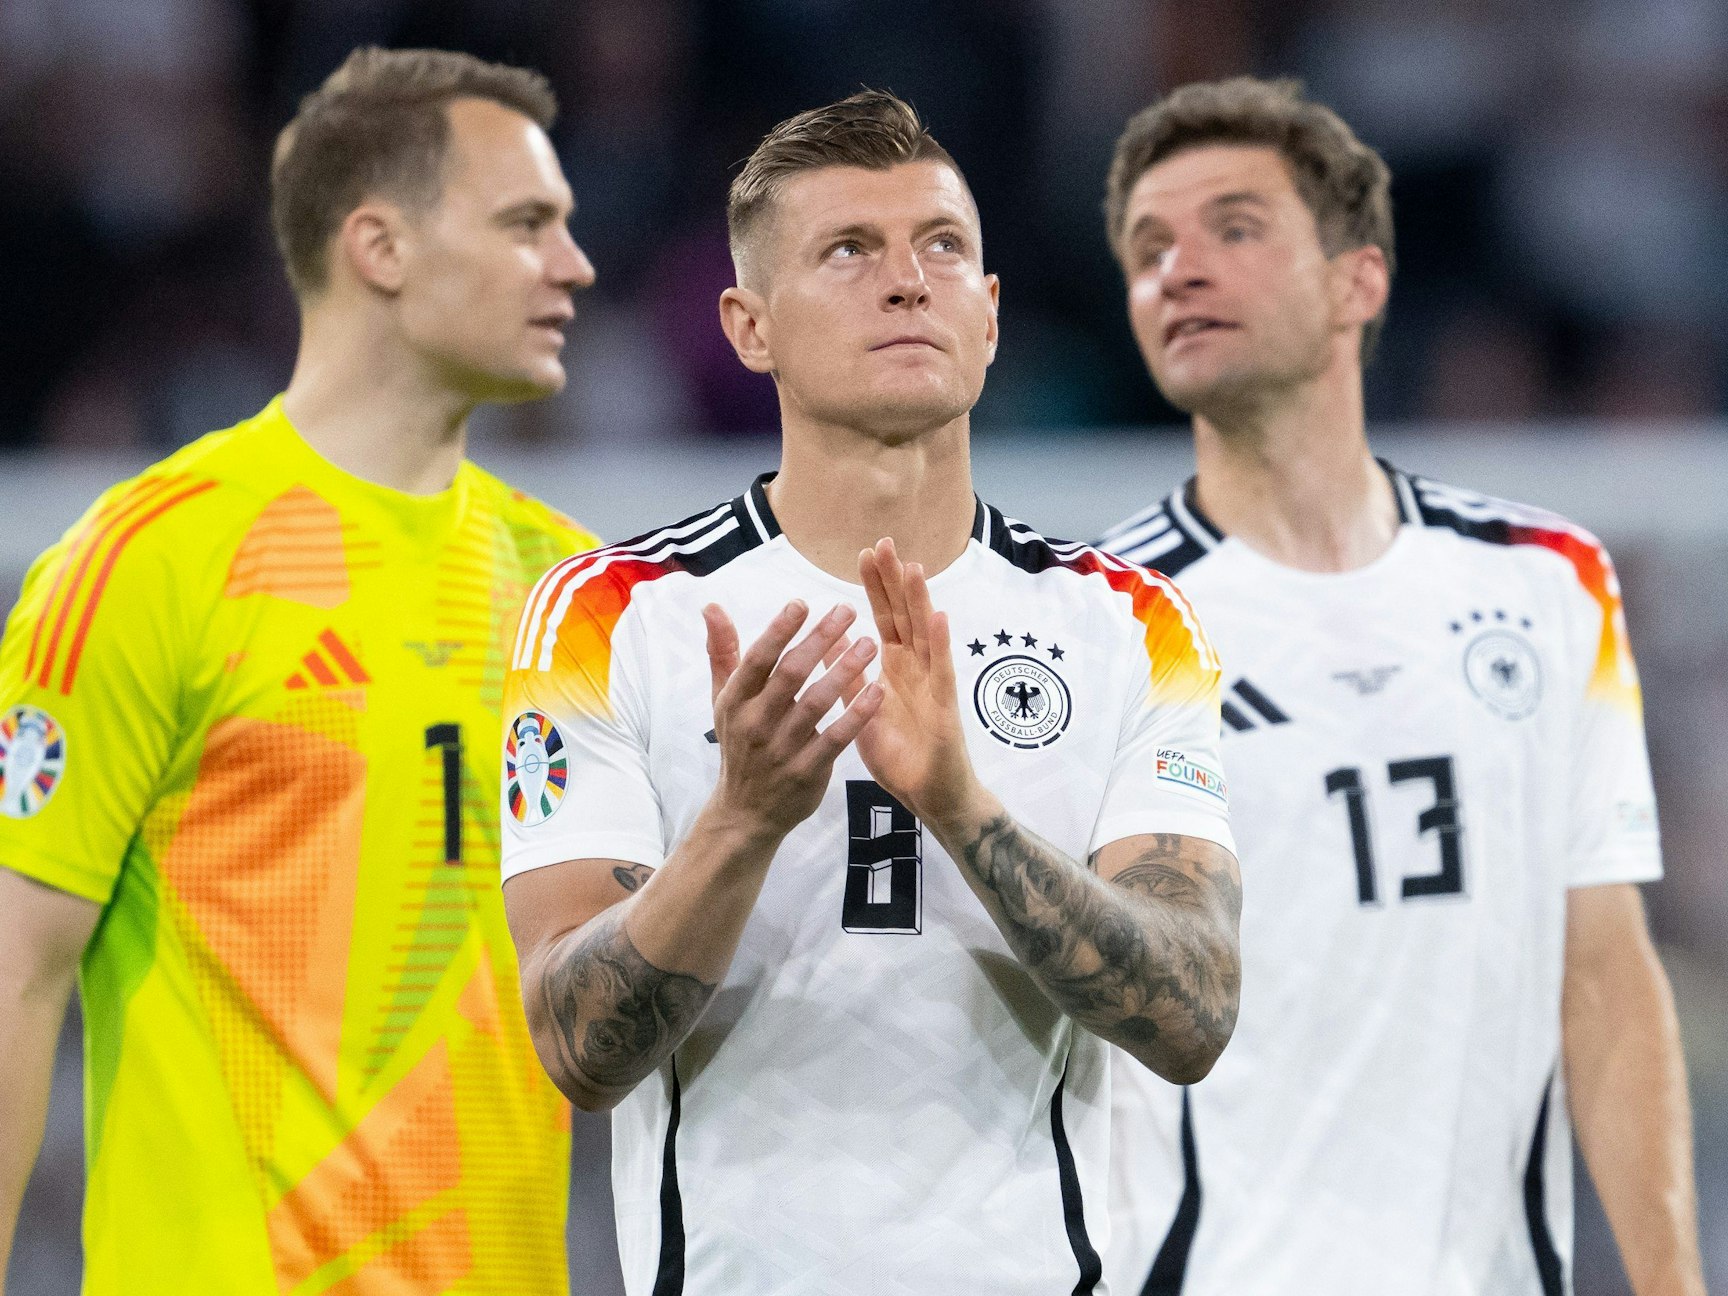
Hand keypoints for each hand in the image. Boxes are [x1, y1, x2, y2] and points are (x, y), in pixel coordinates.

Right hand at [704, 600, 881, 840]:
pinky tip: (877, 692)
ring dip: (845, 670)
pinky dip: (857, 715)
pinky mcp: (806, 771)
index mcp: (736, 701)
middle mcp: (755, 723)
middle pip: (790, 674)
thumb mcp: (724, 700)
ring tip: (869, 644)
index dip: (779, 630)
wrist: (745, 812)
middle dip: (820, 639)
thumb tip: (711, 606)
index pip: (757, 659)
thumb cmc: (740, 743)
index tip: (802, 603)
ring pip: (816, 703)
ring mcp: (781, 749)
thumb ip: (723, 652)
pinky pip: (836, 738)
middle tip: (848, 610)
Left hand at [851, 538, 982, 830]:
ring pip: (927, 634)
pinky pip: (942, 671)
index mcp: (896, 669)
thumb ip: (849, 677)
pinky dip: (941, 643)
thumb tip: (830, 642)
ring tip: (913, 567)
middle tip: (884, 543)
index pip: (886, 619)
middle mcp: (917, 669)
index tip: (865, 553)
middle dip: (895, 581)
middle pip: (905, 616)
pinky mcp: (946, 708)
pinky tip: (939, 618)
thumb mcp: (863, 711)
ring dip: (920, 601)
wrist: (931, 797)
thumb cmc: (901, 756)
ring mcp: (934, 685)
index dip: (877, 587)